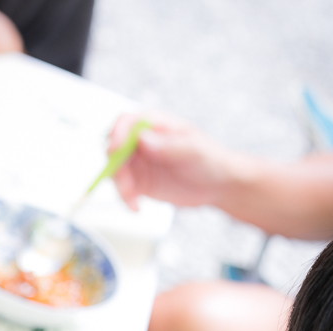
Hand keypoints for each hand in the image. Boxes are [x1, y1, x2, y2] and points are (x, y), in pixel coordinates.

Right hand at [110, 112, 233, 210]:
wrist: (218, 185)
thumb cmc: (210, 160)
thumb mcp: (193, 150)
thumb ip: (169, 145)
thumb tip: (142, 139)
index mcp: (154, 124)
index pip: (125, 122)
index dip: (116, 134)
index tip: (116, 151)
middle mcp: (142, 141)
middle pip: (114, 147)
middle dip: (115, 165)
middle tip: (125, 183)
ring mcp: (140, 162)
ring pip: (116, 170)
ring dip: (120, 186)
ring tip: (134, 201)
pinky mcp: (140, 182)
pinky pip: (124, 188)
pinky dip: (126, 198)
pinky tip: (137, 207)